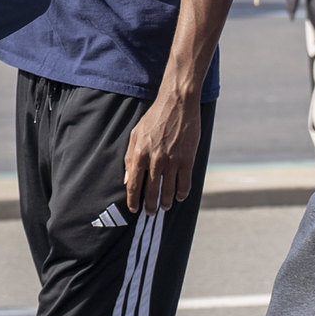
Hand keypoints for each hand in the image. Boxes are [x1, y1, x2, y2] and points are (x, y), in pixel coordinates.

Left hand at [125, 88, 202, 213]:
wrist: (178, 103)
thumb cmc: (155, 118)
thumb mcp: (136, 135)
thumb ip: (130, 158)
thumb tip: (127, 180)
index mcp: (140, 154)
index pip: (133, 185)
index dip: (133, 200)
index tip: (134, 209)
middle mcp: (155, 160)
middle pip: (151, 192)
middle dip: (150, 206)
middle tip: (150, 212)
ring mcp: (172, 161)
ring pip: (169, 191)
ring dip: (166, 202)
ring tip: (165, 206)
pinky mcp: (187, 159)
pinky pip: (185, 184)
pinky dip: (182, 193)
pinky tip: (180, 196)